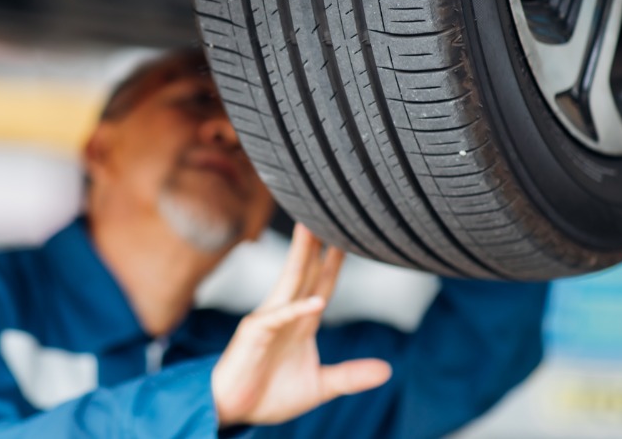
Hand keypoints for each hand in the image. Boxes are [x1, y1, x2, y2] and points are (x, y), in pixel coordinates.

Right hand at [211, 224, 390, 426]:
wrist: (233, 410)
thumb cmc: (269, 394)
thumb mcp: (319, 386)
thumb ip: (350, 376)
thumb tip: (387, 370)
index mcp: (301, 322)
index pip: (323, 284)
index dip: (336, 262)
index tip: (352, 237)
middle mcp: (285, 314)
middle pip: (306, 271)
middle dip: (318, 243)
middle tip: (332, 211)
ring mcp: (268, 320)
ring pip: (290, 282)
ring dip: (302, 256)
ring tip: (312, 228)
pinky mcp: (253, 335)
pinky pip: (277, 319)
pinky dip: (295, 311)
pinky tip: (315, 304)